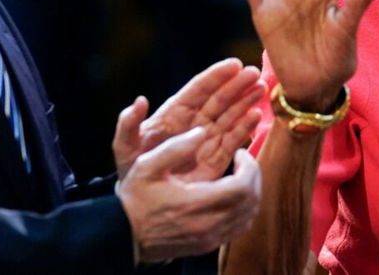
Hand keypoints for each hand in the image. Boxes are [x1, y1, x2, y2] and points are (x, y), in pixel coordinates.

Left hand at [113, 58, 264, 180]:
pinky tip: (256, 115)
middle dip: (237, 86)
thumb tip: (139, 101)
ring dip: (245, 101)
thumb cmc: (132, 170)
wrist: (143, 200)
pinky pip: (233, 139)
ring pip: (229, 115)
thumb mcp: (125, 147)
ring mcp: (206, 139)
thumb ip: (128, 124)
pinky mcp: (216, 158)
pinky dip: (245, 127)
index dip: (216, 76)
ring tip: (261, 88)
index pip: (198, 90)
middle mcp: (193, 123)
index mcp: (174, 114)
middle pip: (219, 99)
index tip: (234, 64)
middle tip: (255, 74)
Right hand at [117, 127, 261, 261]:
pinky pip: (239, 229)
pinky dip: (245, 211)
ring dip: (252, 193)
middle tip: (245, 161)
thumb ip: (175, 148)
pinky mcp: (208, 245)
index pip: (242, 187)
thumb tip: (201, 131)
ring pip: (249, 216)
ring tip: (241, 175)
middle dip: (254, 176)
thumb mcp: (147, 166)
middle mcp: (208, 224)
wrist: (124, 235)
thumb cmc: (135, 199)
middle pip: (251, 201)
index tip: (241, 152)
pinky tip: (234, 196)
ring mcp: (210, 238)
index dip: (249, 166)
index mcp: (196, 203)